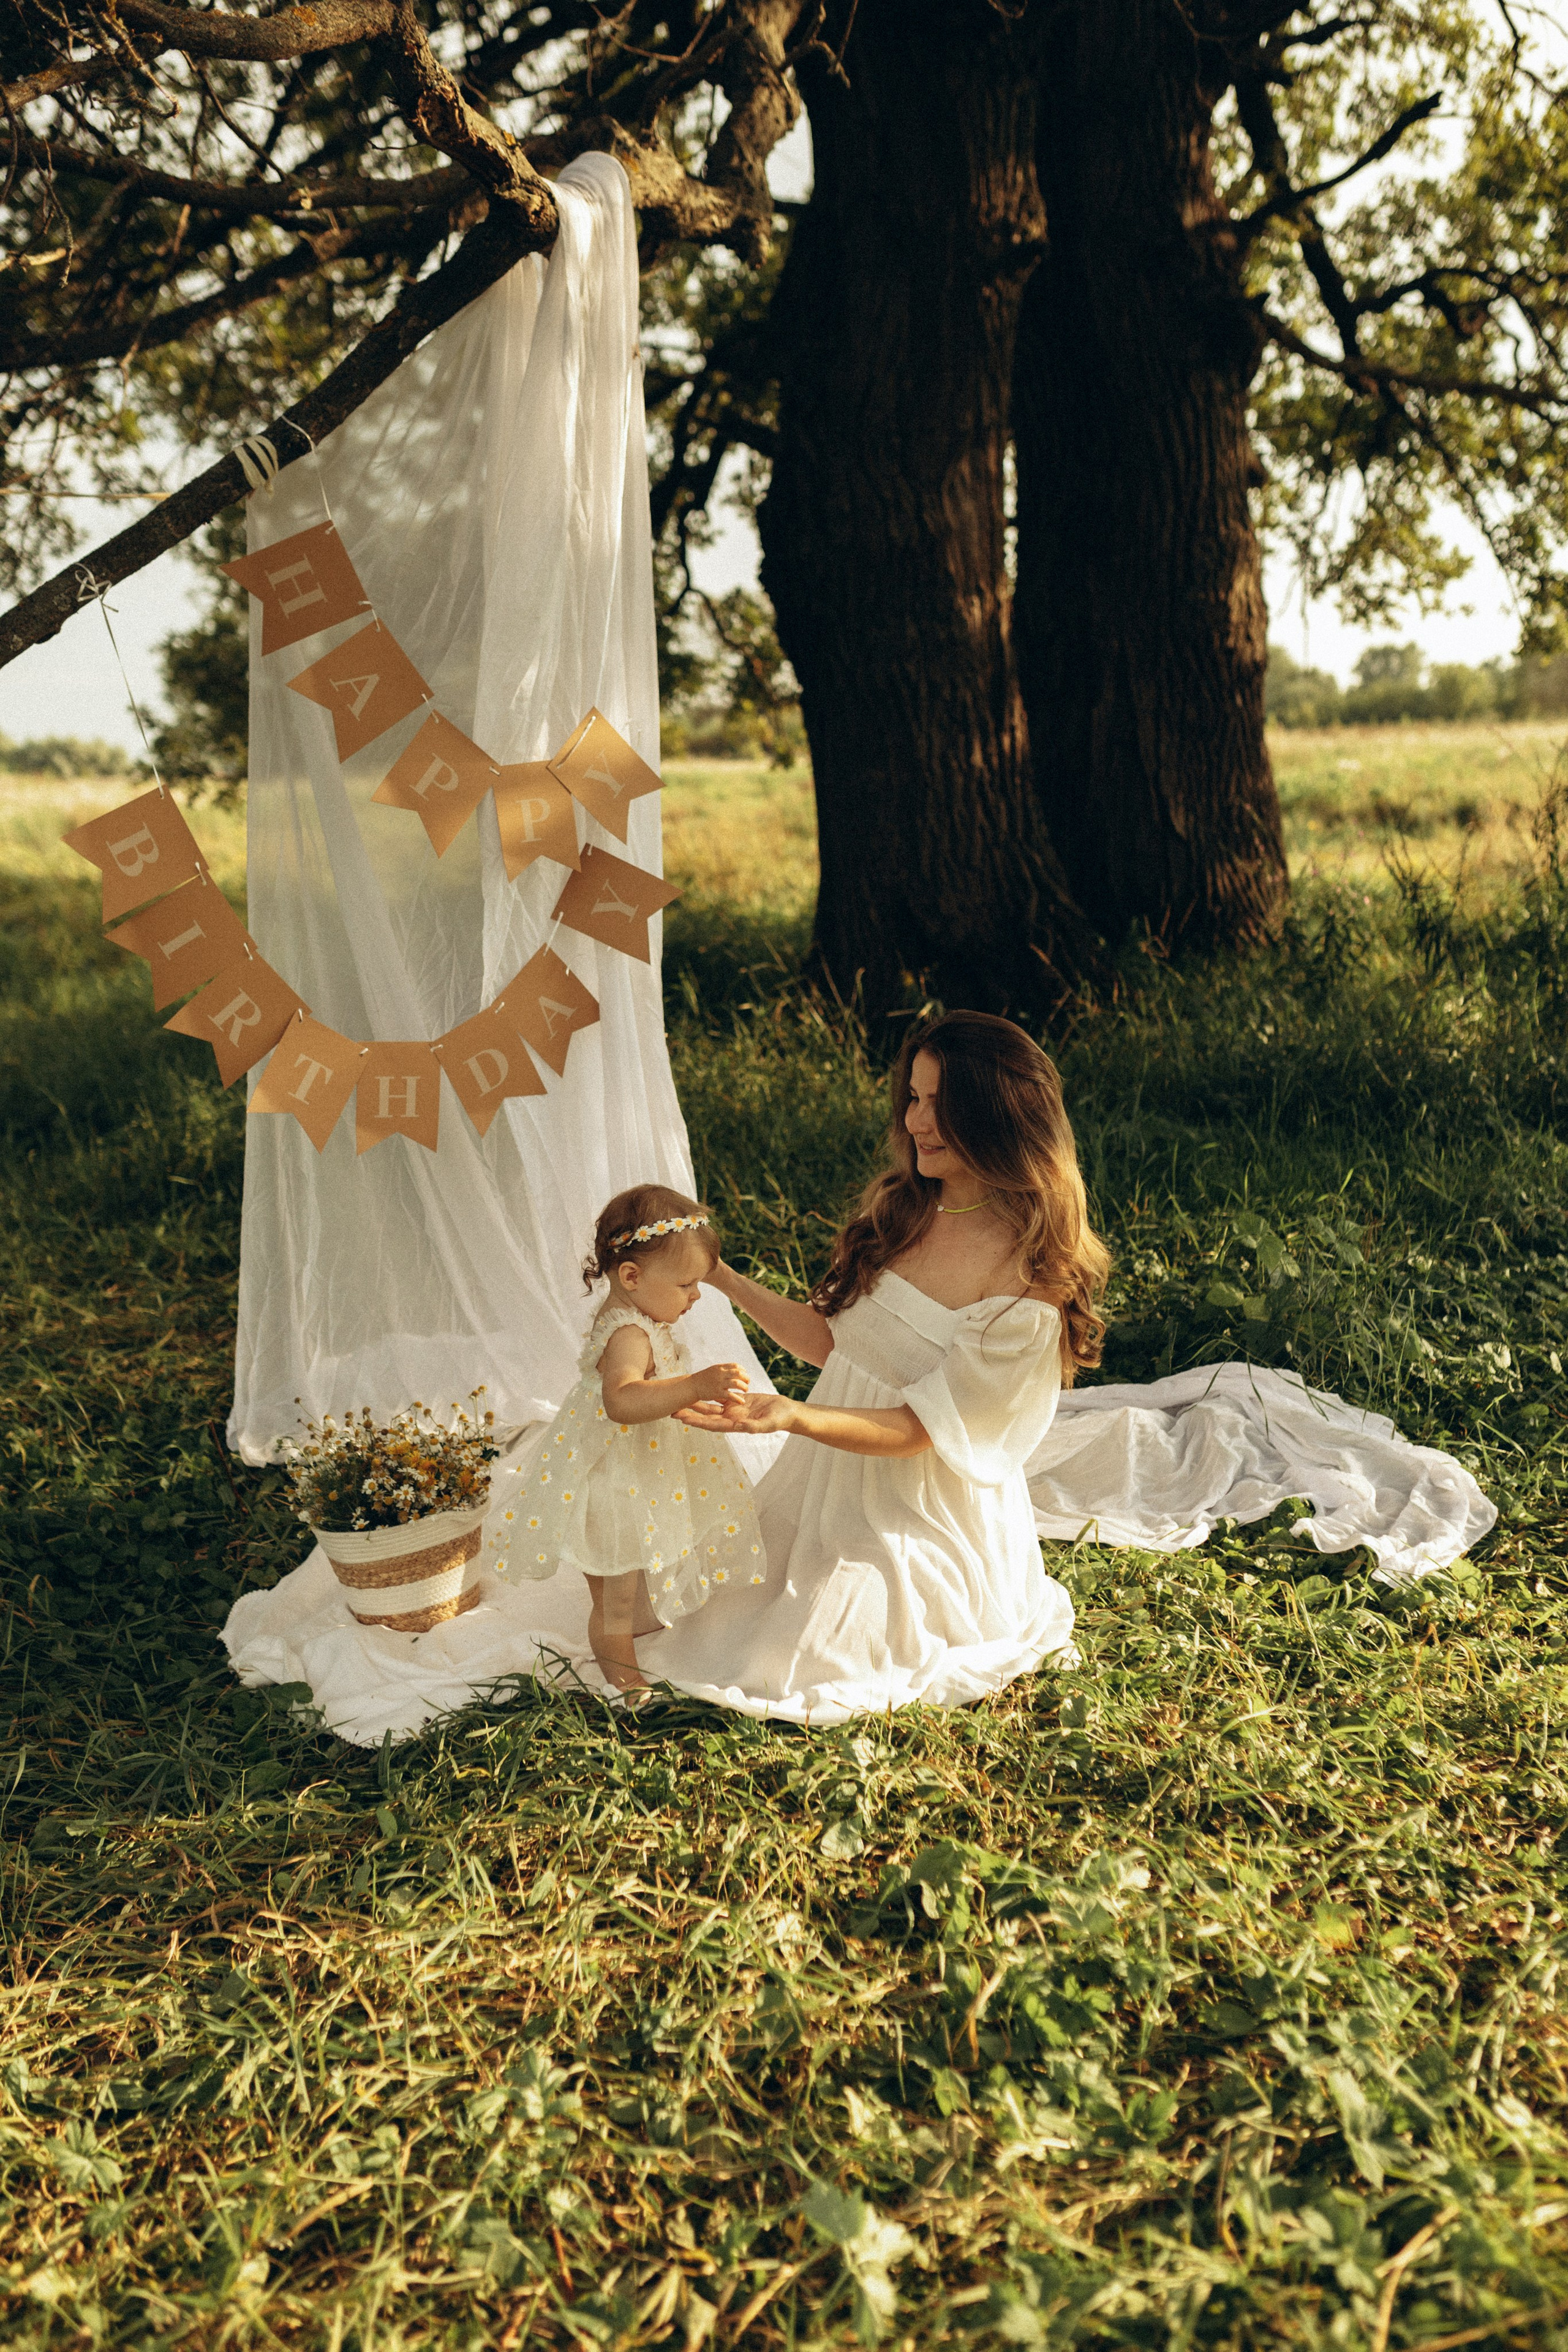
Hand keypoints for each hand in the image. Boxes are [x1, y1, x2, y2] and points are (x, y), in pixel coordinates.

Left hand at [679, 1391, 798, 1435]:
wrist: (786, 1411)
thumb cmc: (779, 1419)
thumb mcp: (767, 1424)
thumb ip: (754, 1426)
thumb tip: (739, 1427)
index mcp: (735, 1425)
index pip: (712, 1424)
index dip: (697, 1422)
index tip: (683, 1420)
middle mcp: (730, 1418)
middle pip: (706, 1415)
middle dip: (690, 1413)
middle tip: (673, 1410)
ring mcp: (733, 1410)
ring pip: (711, 1406)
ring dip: (696, 1404)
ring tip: (682, 1399)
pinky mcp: (737, 1401)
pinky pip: (720, 1397)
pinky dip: (710, 1394)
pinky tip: (699, 1390)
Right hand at [688, 1359, 750, 1406]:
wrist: (691, 1386)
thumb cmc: (703, 1379)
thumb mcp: (713, 1370)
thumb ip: (724, 1370)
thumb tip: (735, 1371)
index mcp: (720, 1368)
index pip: (736, 1366)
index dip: (743, 1370)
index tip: (744, 1375)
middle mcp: (720, 1374)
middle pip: (738, 1373)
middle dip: (746, 1378)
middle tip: (748, 1382)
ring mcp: (719, 1383)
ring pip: (736, 1383)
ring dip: (744, 1386)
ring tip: (746, 1390)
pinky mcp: (717, 1392)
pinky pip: (731, 1395)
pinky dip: (738, 1399)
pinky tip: (742, 1401)